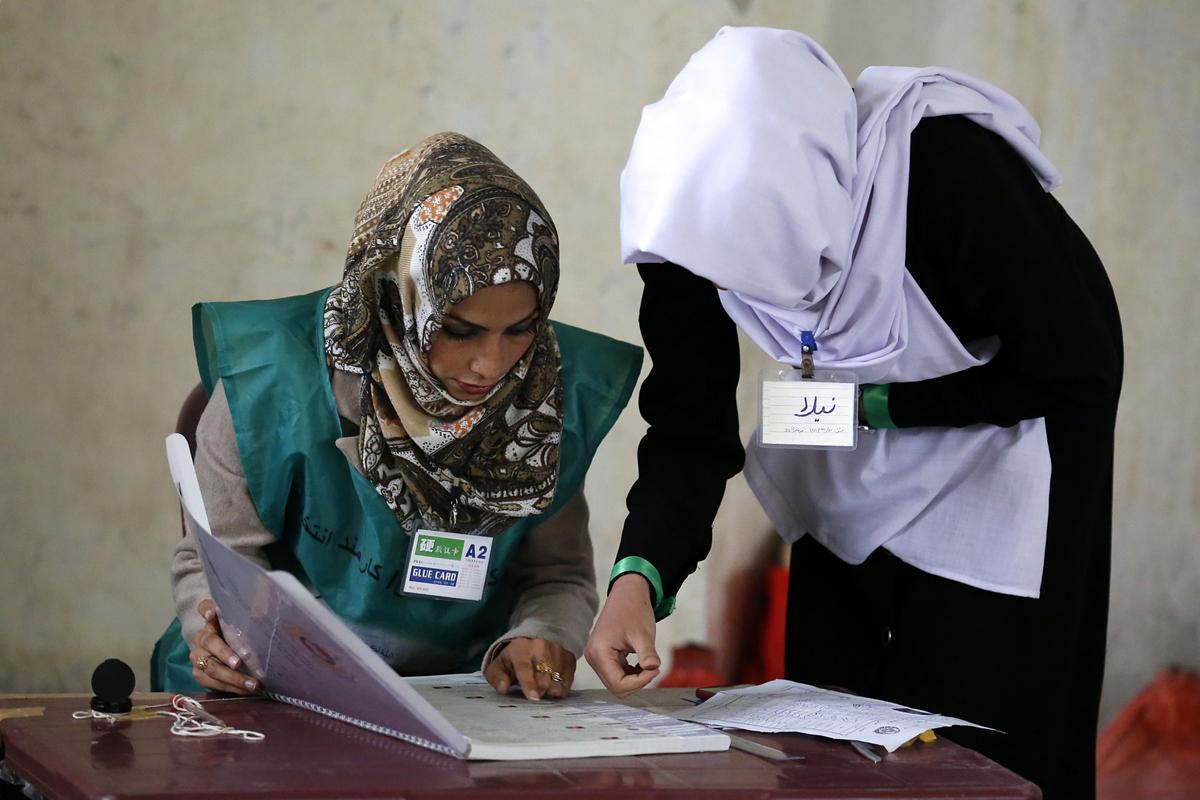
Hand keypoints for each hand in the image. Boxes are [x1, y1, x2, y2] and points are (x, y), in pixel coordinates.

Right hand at [189, 599, 259, 694]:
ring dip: (233, 677)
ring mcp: (198, 656)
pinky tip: (246, 690)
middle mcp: (202, 636)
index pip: (204, 607)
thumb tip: (271, 613)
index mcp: (212, 620)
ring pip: (212, 667)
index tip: (211, 613)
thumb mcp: (248, 625)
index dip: (206, 609)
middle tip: (239, 663)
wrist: (227, 657)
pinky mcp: (199, 674)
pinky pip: (213, 683)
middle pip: (210, 642)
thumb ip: (255, 617)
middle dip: (225, 653)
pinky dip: (232, 688)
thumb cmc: (243, 636)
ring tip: (253, 684)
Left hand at [484, 637, 574, 700]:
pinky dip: (560, 687)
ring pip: (557, 682)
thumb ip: (497, 678)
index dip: (529, 684)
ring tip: (542, 685)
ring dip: (550, 691)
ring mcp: (558, 652)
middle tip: (534, 693)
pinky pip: (568, 682)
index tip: (533, 697)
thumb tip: (503, 688)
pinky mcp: (570, 658)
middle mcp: (542, 648)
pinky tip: (552, 682)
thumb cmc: (516, 656)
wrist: (536, 638)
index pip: (525, 668)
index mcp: (521, 650)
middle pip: (544, 679)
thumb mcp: (499, 665)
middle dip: (539, 692)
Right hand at [584, 573, 659, 696]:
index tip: (655, 668)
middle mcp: (593, 657)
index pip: (618, 684)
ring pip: (616, 682)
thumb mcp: (643, 634)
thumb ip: (647, 654)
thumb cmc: (633, 609)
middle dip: (637, 681)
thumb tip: (654, 668)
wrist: (627, 593)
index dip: (639, 682)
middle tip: (652, 665)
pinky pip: (615, 674)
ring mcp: (595, 657)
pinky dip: (630, 672)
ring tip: (646, 660)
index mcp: (599, 652)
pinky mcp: (601, 655)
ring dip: (634, 677)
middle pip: (616, 686)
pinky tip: (639, 660)